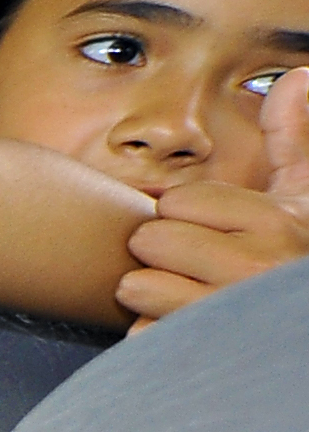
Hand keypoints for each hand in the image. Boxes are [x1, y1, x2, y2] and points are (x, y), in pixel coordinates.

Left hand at [123, 66, 308, 321]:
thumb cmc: (298, 260)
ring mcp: (227, 317)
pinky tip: (186, 331)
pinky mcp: (200, 355)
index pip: (180, 202)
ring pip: (138, 287)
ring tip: (189, 293)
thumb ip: (294, 139)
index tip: (210, 228)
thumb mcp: (307, 198)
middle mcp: (255, 268)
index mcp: (277, 223)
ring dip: (150, 292)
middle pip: (152, 240)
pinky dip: (152, 333)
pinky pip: (140, 335)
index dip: (184, 213)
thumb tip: (298, 76)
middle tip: (194, 263)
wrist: (299, 335)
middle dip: (161, 251)